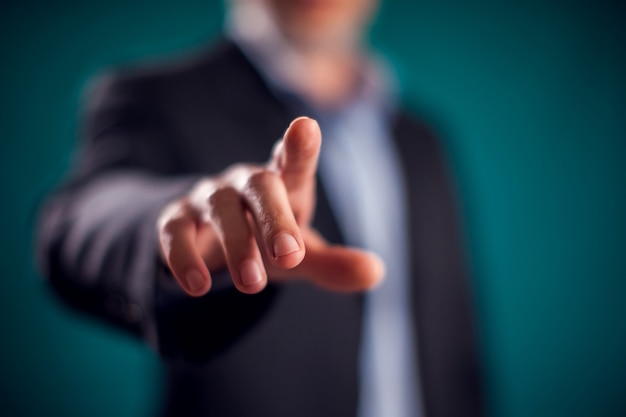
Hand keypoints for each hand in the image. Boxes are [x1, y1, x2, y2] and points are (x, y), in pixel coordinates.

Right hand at [157, 117, 384, 295]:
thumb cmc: (269, 240)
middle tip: (290, 255)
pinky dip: (185, 257)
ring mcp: (210, 197)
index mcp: (285, 184)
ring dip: (237, 244)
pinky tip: (197, 286)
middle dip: (275, 219)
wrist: (216, 245)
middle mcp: (247, 183)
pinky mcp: (176, 219)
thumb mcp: (302, 255)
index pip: (294, 161)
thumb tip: (376, 273)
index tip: (306, 128)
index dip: (300, 146)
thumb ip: (333, 263)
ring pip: (220, 207)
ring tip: (252, 284)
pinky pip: (175, 232)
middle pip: (261, 186)